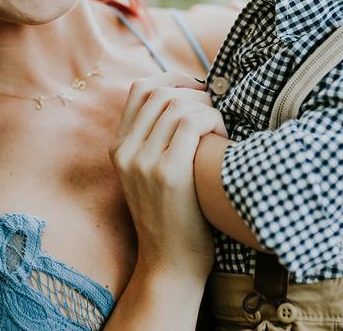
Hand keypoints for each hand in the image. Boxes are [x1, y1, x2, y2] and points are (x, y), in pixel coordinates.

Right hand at [109, 72, 226, 281]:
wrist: (170, 264)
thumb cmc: (174, 218)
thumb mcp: (149, 175)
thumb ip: (156, 141)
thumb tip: (187, 101)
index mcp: (119, 147)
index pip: (140, 89)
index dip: (173, 79)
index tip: (198, 88)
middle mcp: (126, 151)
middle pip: (159, 92)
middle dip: (194, 92)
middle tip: (216, 109)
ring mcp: (143, 162)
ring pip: (177, 105)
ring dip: (207, 108)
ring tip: (221, 127)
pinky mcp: (167, 174)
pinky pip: (191, 125)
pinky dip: (213, 121)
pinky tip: (224, 138)